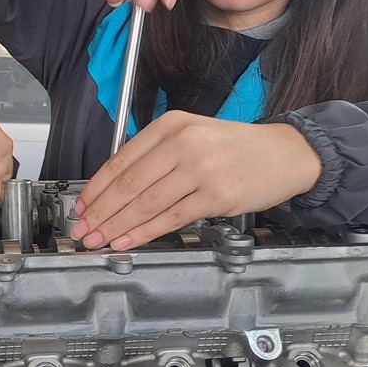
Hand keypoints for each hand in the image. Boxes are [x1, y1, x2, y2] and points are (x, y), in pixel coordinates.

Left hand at [69, 112, 322, 248]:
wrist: (286, 153)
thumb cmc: (236, 148)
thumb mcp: (192, 135)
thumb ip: (157, 155)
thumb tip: (116, 190)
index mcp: (170, 126)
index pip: (121, 160)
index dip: (96, 188)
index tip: (82, 207)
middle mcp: (183, 143)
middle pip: (128, 184)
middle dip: (101, 212)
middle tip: (82, 230)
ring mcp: (200, 169)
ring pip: (145, 203)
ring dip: (117, 226)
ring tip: (98, 240)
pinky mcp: (216, 196)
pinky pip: (171, 218)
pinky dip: (145, 232)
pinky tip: (127, 241)